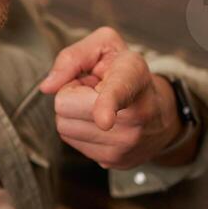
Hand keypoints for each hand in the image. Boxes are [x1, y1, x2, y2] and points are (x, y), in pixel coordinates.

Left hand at [38, 26, 181, 169]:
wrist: (160, 112)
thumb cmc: (126, 73)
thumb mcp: (105, 47)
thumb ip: (72, 57)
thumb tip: (48, 86)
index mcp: (132, 78)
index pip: (117, 93)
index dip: (107, 105)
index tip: (104, 120)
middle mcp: (135, 115)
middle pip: (64, 106)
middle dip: (71, 94)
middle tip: (93, 89)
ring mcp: (125, 143)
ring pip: (64, 127)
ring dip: (74, 114)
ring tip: (97, 105)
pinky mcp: (114, 162)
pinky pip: (72, 143)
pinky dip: (80, 130)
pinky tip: (101, 123)